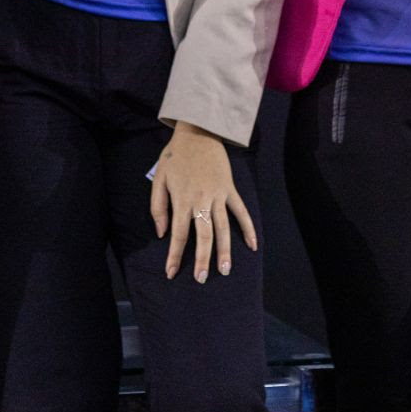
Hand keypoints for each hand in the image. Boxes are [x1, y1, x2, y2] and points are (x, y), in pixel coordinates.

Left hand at [150, 121, 256, 283]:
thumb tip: (161, 233)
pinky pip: (241, 212)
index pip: (178, 235)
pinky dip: (248, 228)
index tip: (172, 274)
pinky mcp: (230, 190)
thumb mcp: (159, 179)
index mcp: (182, 200)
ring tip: (225, 270)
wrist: (198, 131)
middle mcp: (202, 201)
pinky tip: (252, 246)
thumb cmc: (175, 156)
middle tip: (202, 279)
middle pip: (204, 236)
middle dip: (202, 259)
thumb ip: (158, 207)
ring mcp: (219, 196)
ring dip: (225, 250)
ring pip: (223, 228)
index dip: (175, 256)